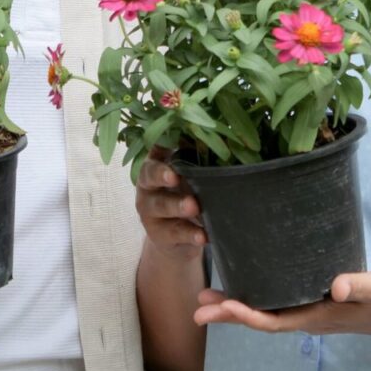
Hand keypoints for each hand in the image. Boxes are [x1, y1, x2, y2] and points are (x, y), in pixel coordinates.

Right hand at [135, 147, 206, 263]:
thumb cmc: (185, 193)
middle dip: (162, 175)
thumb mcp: (188, 174)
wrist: (176, 237)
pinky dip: (190, 234)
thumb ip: (195, 155)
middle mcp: (147, 185)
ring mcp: (150, 211)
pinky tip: (203, 235)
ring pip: (161, 206)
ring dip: (177, 205)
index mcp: (155, 164)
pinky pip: (174, 233)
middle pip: (149, 176)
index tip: (172, 142)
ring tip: (194, 206)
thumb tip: (222, 133)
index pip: (154, 147)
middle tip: (175, 176)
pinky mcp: (159, 234)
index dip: (159, 144)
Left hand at [193, 271, 370, 342]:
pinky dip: (256, 296)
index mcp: (317, 318)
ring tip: (208, 297)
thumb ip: (359, 286)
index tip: (221, 306)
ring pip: (265, 312)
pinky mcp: (313, 301)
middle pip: (260, 319)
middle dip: (229, 314)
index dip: (245, 315)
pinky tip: (247, 283)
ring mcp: (309, 311)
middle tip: (198, 306)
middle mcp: (307, 318)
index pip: (272, 321)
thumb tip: (336, 286)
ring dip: (236, 306)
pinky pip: (277, 302)